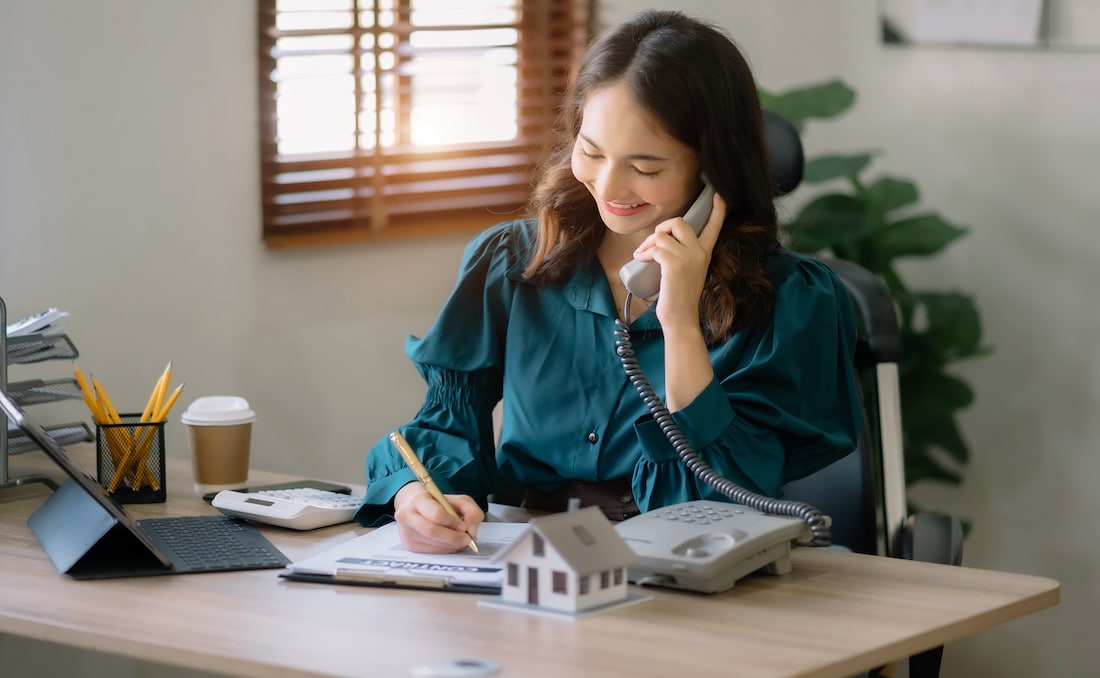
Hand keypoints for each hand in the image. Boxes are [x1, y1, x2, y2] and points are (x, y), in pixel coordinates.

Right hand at [393, 482, 483, 552]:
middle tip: (466, 539)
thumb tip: (471, 530)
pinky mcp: (409, 545)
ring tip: (460, 540)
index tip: (463, 525)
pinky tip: (450, 544)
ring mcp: (406, 532)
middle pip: (432, 532)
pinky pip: (431, 552)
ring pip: (432, 544)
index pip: (436, 514)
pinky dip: (445, 550)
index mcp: (418, 500)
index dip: (452, 522)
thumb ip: (470, 511)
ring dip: (451, 546)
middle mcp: (407, 516)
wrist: (413, 505)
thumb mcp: (457, 499)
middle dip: (453, 538)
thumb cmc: (435, 502)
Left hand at [631, 192, 726, 331]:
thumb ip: (681, 255)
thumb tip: (661, 241)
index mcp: (705, 253)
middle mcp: (699, 252)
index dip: (717, 210)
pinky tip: (640, 259)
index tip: (718, 195)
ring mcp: (688, 257)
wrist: (681, 319)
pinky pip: (655, 247)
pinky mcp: (674, 264)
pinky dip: (644, 252)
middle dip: (660, 228)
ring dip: (647, 243)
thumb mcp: (686, 272)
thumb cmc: (679, 298)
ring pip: (663, 234)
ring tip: (642, 255)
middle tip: (651, 243)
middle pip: (678, 222)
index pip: (714, 226)